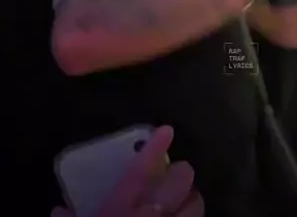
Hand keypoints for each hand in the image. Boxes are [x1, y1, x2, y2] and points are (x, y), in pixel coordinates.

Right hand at [52, 125, 203, 216]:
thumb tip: (59, 213)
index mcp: (119, 213)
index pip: (140, 172)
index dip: (154, 148)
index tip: (168, 129)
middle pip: (179, 181)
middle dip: (181, 175)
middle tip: (174, 179)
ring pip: (196, 206)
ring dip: (192, 202)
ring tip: (186, 205)